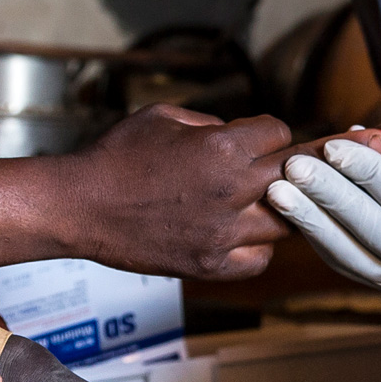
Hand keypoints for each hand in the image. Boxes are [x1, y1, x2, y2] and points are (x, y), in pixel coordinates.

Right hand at [67, 105, 294, 280]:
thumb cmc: (117, 156)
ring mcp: (223, 233)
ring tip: (268, 201)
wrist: (80, 206)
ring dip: (282, 208)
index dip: (270, 133)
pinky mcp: (210, 265)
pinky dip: (258, 246)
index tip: (259, 138)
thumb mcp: (165, 116)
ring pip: (289, 222)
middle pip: (299, 177)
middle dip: (295, 167)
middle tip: (300, 168)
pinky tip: (243, 233)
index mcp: (222, 148)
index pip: (281, 135)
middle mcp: (231, 191)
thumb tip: (239, 135)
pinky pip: (259, 259)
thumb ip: (211, 123)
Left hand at [264, 140, 380, 302]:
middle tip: (293, 168)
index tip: (332, 145)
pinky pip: (344, 264)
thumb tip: (351, 134)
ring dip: (310, 222)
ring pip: (349, 256)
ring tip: (279, 192)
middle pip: (371, 231)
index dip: (366, 172)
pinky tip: (293, 213)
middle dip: (328, 198)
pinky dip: (317, 237)